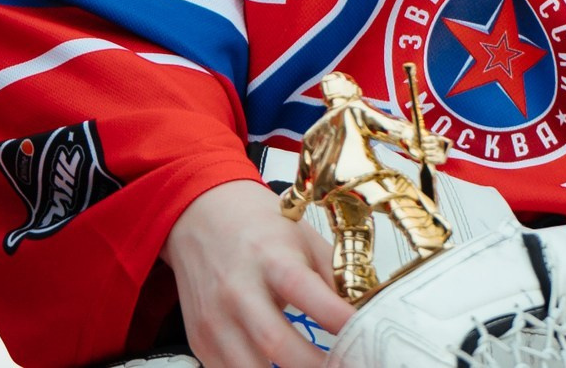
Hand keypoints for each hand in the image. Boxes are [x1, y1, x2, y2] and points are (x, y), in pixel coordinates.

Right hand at [163, 180, 354, 367]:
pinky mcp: (200, 339)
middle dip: (317, 367)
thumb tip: (368, 313)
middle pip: (276, 344)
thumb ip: (333, 279)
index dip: (339, 319)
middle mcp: (238, 289)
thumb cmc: (255, 225)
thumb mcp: (303, 239)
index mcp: (270, 258)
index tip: (367, 336)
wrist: (197, 213)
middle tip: (347, 365)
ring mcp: (215, 318)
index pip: (305, 291)